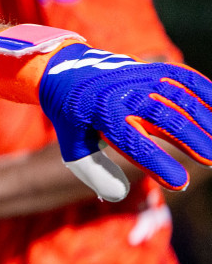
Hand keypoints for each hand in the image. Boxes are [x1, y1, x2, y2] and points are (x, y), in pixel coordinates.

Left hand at [0, 26, 211, 200]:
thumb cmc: (74, 119)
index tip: (179, 183)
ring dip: (204, 119)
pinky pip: (183, 77)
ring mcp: (139, 78)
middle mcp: (123, 93)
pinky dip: (205, 90)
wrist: (65, 72)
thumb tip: (119, 196)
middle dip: (192, 141)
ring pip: (180, 98)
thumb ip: (95, 173)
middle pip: (165, 119)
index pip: (135, 144)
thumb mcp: (73, 147)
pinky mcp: (150, 68)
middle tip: (210, 161)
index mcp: (102, 115)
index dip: (159, 164)